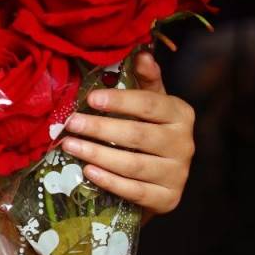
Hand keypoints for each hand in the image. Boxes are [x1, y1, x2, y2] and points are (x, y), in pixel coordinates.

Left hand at [59, 50, 194, 217]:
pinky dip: (110, 181)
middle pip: (138, 134)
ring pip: (133, 164)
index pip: (150, 104)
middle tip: (71, 123)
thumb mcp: (152, 104)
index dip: (120, 101)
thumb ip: (146, 80)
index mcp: (181, 114)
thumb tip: (141, 54)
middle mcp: (184, 144)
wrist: (161, 180)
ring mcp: (178, 175)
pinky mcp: (167, 200)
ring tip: (70, 145)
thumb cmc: (150, 132)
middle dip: (100, 128)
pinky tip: (88, 171)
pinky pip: (135, 191)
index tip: (90, 99)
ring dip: (98, 154)